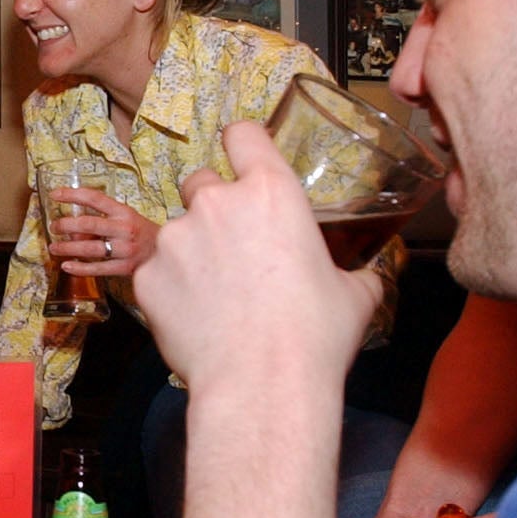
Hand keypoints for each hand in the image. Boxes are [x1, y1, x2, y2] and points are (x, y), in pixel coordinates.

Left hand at [49, 187, 160, 279]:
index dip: (73, 195)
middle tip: (54, 226)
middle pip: (89, 224)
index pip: (95, 198)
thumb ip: (102, 222)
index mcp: (124, 212)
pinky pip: (98, 269)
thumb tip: (74, 232)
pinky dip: (80, 268)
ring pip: (90, 248)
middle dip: (66, 225)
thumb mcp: (126, 220)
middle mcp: (124, 229)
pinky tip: (66, 266)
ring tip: (53, 247)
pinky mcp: (125, 268)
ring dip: (68, 248)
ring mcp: (125, 249)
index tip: (55, 194)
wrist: (168, 253)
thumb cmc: (142, 233)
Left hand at [131, 121, 379, 400]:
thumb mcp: (354, 296)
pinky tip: (196, 319)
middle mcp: (216, 203)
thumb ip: (356, 272)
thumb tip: (369, 276)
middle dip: (213, 206)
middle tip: (232, 246)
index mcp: (271, 193)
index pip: (243, 134)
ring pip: (176, 229)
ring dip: (191, 251)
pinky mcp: (147, 275)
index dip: (242, 143)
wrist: (262, 383)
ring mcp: (175, 237)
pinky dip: (170, 289)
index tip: (243, 156)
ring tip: (216, 295)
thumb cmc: (315, 335)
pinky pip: (157, 272)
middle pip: (201, 181)